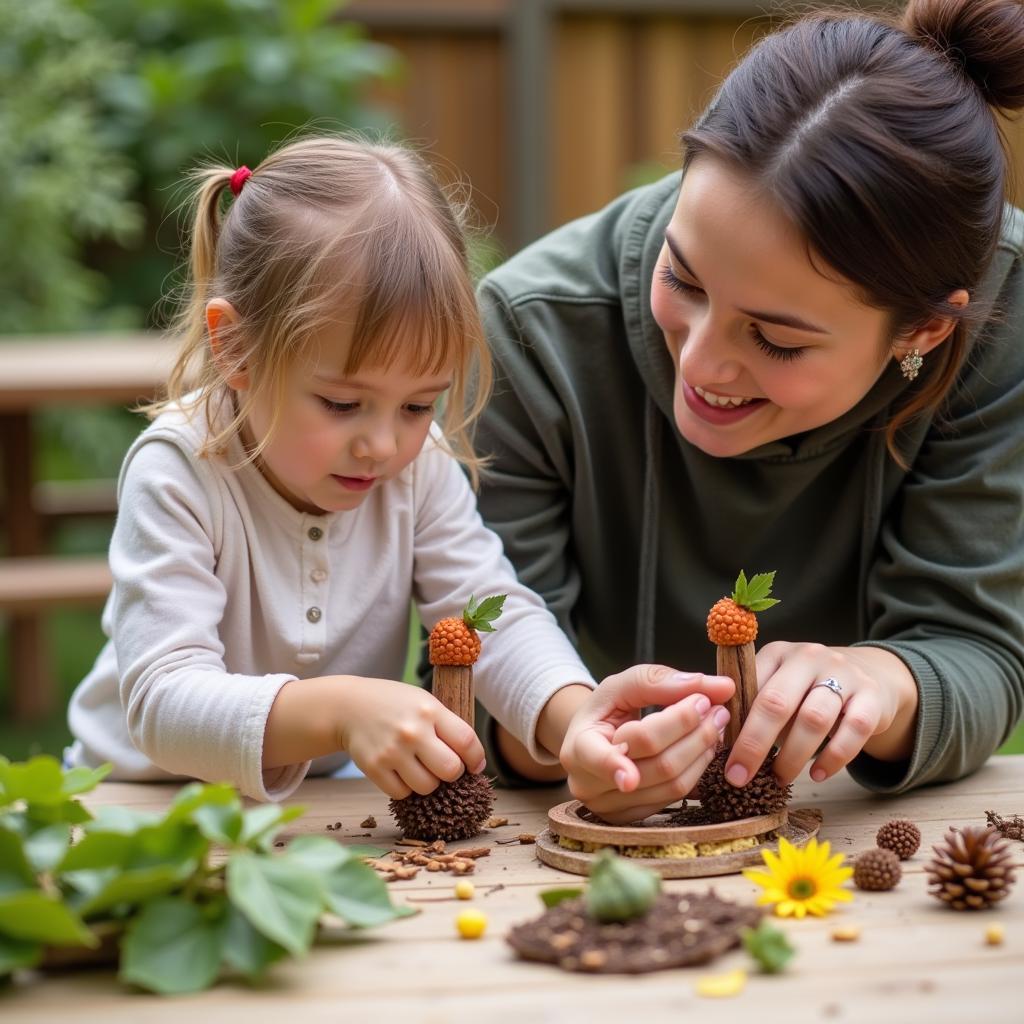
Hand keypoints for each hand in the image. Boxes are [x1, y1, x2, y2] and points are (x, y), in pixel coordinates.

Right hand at [335, 677, 485, 798]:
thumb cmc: (396, 705)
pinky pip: (403, 793)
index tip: (475, 765)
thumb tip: (475, 761)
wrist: (350, 706)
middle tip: (445, 767)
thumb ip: (447, 725)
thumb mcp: (424, 701)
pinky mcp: (374, 768)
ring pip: (428, 787)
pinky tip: (401, 771)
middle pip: (451, 770)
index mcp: (430, 710)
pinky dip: (406, 787)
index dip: (476, 758)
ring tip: (420, 767)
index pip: (467, 742)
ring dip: (429, 782)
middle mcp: (412, 731)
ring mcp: (392, 751)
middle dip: (453, 773)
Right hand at [559, 664, 733, 823]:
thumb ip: (661, 681)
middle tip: (716, 707)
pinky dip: (698, 768)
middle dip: (693, 731)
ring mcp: (611, 808)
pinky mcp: (635, 818)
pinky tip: (703, 746)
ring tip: (715, 723)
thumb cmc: (607, 710)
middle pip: (657, 764)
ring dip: (702, 750)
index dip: (637, 753)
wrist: (593, 741)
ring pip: (673, 785)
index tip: (665, 745)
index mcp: (577, 749)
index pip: (605, 756)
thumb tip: (720, 686)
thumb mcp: (621, 686)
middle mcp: (589, 786)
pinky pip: (678, 797)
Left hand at [725, 643, 919, 787]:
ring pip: (813, 719)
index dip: (731, 722)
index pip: (747, 686)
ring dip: (792, 756)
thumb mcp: (779, 683)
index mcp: (777, 653)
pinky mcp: (871, 697)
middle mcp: (809, 658)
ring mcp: (843, 674)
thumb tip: (713, 736)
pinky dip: (833, 757)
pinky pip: (853, 730)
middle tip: (739, 777)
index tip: (717, 753)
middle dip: (754, 743)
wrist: (871, 674)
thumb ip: (750, 702)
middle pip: (776, 702)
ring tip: (779, 779)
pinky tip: (817, 774)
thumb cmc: (809, 688)